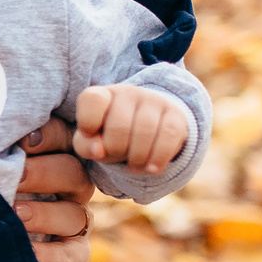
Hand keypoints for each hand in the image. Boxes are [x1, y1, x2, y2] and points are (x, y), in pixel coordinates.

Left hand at [19, 119, 91, 261]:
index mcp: (54, 154)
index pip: (64, 137)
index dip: (50, 136)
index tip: (23, 142)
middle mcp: (70, 185)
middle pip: (73, 173)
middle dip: (43, 174)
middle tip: (15, 178)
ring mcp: (74, 219)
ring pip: (75, 215)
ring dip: (44, 215)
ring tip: (14, 214)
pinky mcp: (73, 252)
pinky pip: (72, 254)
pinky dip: (49, 255)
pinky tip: (26, 251)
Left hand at [73, 86, 187, 173]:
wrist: (145, 135)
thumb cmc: (110, 138)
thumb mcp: (90, 143)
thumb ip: (86, 145)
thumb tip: (98, 150)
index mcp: (102, 96)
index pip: (92, 99)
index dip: (88, 123)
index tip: (91, 136)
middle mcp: (128, 92)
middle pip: (119, 126)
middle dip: (116, 151)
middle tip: (118, 157)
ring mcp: (153, 100)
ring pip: (145, 132)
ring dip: (137, 158)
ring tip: (133, 166)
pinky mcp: (175, 114)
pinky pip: (168, 136)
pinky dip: (159, 157)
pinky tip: (152, 168)